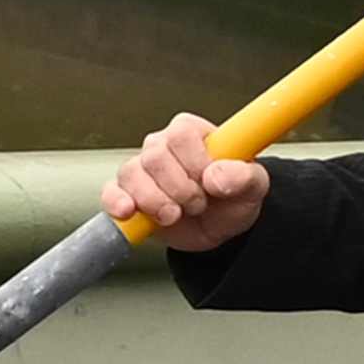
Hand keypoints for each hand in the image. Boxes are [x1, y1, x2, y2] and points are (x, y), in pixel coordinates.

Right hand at [109, 112, 269, 254]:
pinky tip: (130, 212)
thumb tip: (218, 175)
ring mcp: (142, 169)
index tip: (209, 182)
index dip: (194, 162)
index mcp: (192, 134)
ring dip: (156, 201)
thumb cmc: (231, 198)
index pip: (181, 134)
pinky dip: (118, 203)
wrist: (218, 230)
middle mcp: (162, 146)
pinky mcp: (126, 194)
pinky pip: (111, 192)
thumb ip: (244, 176)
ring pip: (133, 174)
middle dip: (179, 188)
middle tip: (197, 203)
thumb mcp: (253, 187)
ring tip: (176, 214)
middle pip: (156, 156)